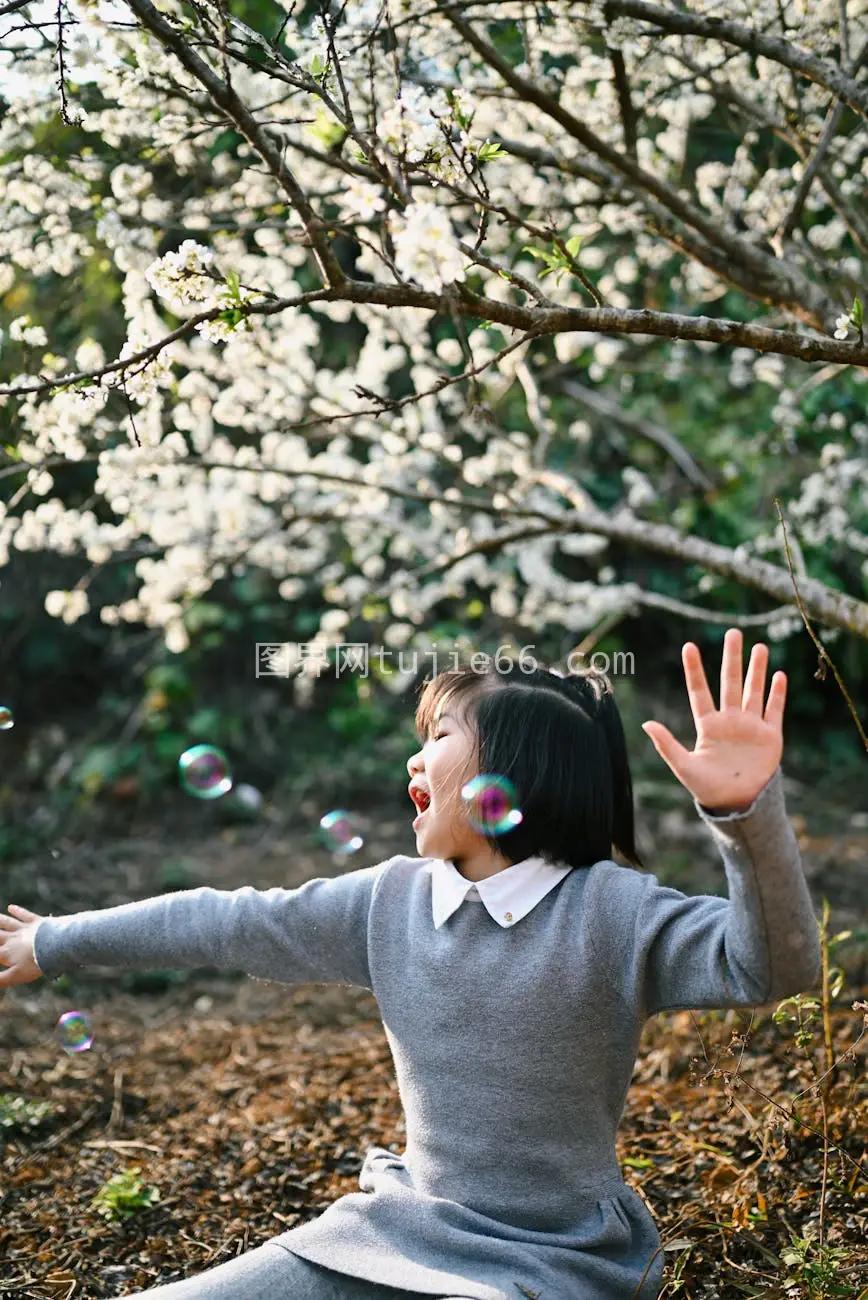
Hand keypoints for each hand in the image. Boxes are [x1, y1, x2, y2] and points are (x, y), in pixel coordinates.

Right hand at [0, 904, 43, 986]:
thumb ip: (1, 979)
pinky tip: (11, 907)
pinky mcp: (35, 922)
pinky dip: (17, 911)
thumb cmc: (34, 964)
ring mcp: (23, 929)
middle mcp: (12, 938)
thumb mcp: (16, 976)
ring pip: (7, 922)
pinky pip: (24, 915)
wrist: (53, 948)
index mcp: (6, 952)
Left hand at [641, 627, 785, 810]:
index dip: (695, 669)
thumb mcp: (684, 766)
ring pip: (754, 690)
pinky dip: (777, 693)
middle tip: (734, 633)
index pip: (700, 691)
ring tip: (759, 647)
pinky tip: (779, 675)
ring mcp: (750, 726)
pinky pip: (774, 710)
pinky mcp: (770, 736)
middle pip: (730, 682)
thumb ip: (666, 744)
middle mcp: (729, 720)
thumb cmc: (707, 788)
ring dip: (757, 669)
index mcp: (708, 725)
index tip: (689, 646)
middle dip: (732, 658)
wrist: (737, 805)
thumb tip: (645, 723)